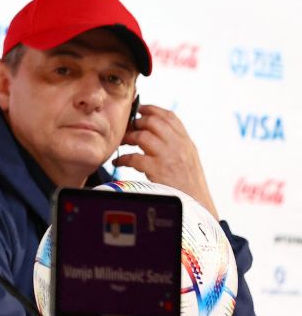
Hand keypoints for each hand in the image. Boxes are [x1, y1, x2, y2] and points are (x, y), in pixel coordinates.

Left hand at [113, 104, 219, 219]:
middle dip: (137, 122)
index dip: (152, 109)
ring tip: (123, 143)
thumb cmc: (189, 183)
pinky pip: (134, 158)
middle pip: (153, 122)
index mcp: (186, 142)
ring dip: (128, 138)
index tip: (140, 109)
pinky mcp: (158, 171)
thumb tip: (155, 128)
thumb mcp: (189, 158)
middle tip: (128, 129)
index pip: (170, 117)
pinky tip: (118, 162)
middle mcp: (179, 146)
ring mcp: (168, 157)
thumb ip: (176, 142)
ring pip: (143, 136)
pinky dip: (122, 159)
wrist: (198, 206)